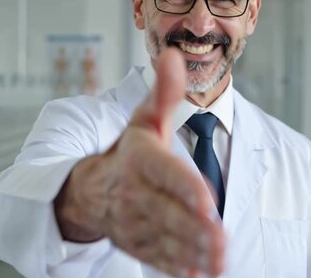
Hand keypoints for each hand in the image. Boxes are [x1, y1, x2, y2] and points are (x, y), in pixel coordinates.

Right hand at [54, 48, 225, 276]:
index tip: (207, 201)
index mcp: (139, 158)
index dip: (184, 187)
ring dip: (190, 252)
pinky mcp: (135, 243)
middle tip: (221, 243)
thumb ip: (165, 92)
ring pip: (163, 239)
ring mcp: (133, 221)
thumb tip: (174, 54)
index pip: (163, 172)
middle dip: (193, 229)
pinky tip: (197, 276)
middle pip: (166, 212)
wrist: (89, 188)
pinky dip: (174, 268)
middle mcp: (133, 192)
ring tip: (218, 263)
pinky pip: (154, 257)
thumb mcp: (145, 119)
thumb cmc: (127, 151)